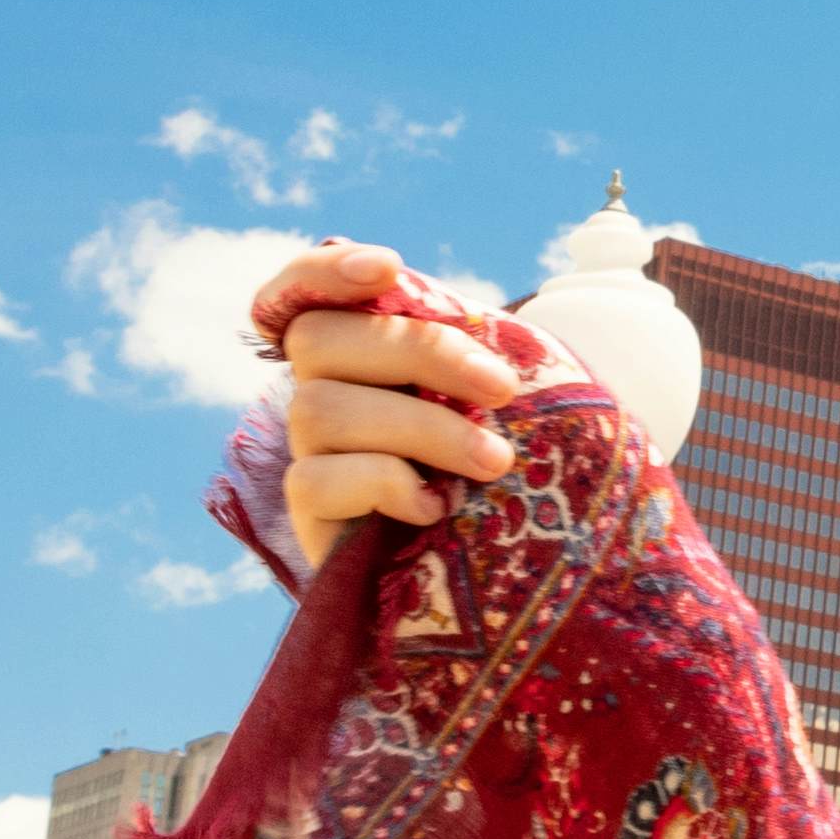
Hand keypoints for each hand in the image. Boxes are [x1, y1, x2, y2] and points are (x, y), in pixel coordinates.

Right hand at [246, 240, 529, 578]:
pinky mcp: (312, 518)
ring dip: (422, 428)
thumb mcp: (510, 387)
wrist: (537, 571)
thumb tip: (408, 284)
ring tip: (494, 461)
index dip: (321, 273)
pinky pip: (316, 479)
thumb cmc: (531, 466)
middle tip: (501, 391)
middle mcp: (326, 396)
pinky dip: (385, 483)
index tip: (385, 268)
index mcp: (369, 354)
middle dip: (419, 352)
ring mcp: (312, 456)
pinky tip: (435, 507)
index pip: (302, 294)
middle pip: (318, 340)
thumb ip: (462, 331)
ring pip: (318, 409)